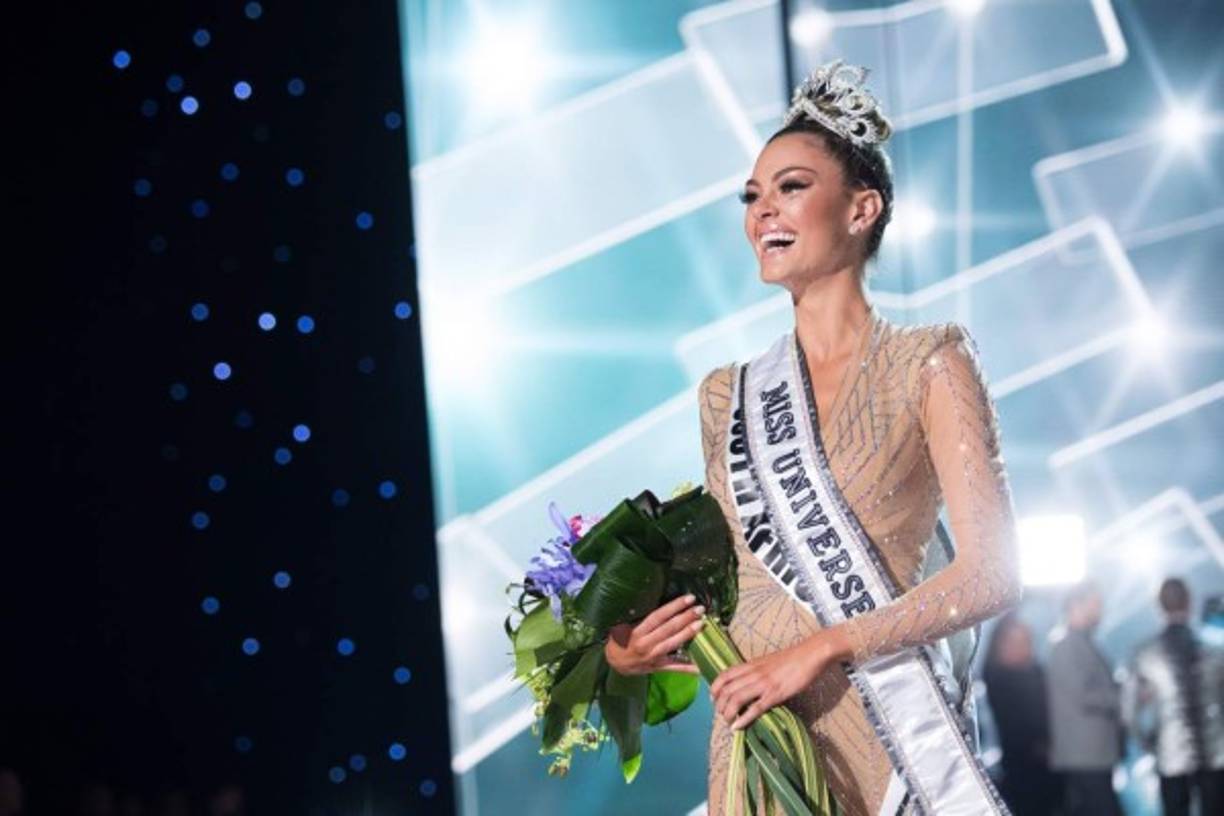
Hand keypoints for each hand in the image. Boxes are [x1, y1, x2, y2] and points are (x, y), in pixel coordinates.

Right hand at [604, 594, 704, 675]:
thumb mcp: (624, 625)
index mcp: (637, 632)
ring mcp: (653, 657)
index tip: (688, 598)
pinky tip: (700, 664)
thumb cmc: (620, 640)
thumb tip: (657, 600)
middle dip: (686, 617)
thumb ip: (641, 617)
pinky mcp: (658, 667)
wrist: (614, 663)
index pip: (659, 616)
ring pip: (673, 644)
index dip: (674, 606)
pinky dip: (688, 667)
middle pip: (669, 629)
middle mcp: (646, 644)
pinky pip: (675, 667)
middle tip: (700, 609)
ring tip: (701, 623)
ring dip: (688, 633)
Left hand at [709, 627, 849, 729]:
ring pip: (736, 699)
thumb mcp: (767, 662)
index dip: (714, 688)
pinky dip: (743, 719)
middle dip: (719, 705)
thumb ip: (756, 671)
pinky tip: (737, 727)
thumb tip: (748, 683)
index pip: (724, 675)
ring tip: (728, 722)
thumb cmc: (791, 658)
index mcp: (750, 665)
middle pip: (727, 690)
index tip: (712, 699)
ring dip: (728, 713)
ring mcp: (763, 684)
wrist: (810, 654)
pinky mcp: (775, 694)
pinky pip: (755, 708)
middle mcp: (753, 674)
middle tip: (721, 714)